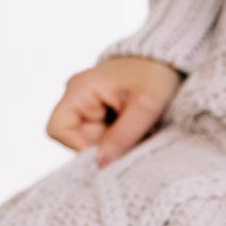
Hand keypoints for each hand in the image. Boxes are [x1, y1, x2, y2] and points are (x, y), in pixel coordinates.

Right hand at [45, 56, 182, 167]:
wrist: (167, 61)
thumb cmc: (156, 74)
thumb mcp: (145, 107)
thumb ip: (122, 137)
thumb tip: (101, 165)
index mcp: (79, 89)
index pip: (57, 129)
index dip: (78, 147)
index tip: (108, 151)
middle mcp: (77, 97)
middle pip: (76, 140)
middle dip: (102, 148)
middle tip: (132, 140)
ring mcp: (88, 106)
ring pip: (92, 143)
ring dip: (114, 146)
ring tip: (137, 132)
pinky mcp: (101, 114)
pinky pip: (103, 139)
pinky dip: (119, 141)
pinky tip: (135, 131)